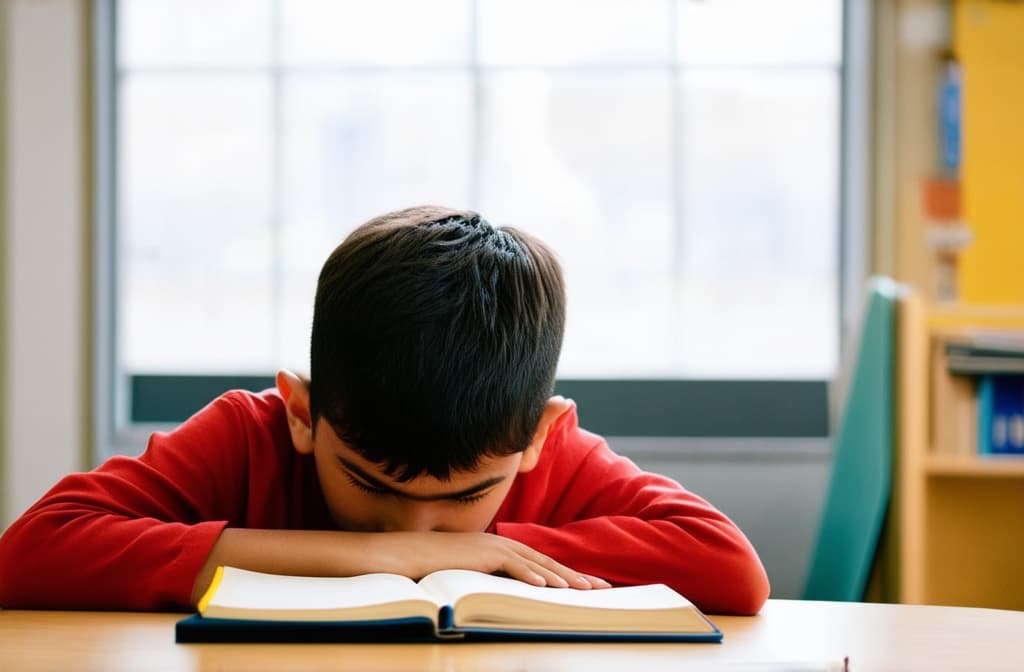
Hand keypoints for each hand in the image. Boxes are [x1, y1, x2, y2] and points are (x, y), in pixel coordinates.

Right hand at [367, 531, 611, 588]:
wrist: (398, 556)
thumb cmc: (427, 569)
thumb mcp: (465, 577)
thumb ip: (486, 581)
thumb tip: (504, 599)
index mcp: (497, 549)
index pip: (539, 564)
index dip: (566, 574)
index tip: (588, 586)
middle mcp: (498, 544)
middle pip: (545, 562)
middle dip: (575, 575)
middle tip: (602, 588)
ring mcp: (489, 547)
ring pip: (534, 564)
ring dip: (560, 577)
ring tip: (583, 590)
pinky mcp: (477, 553)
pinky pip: (509, 565)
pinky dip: (529, 575)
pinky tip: (546, 587)